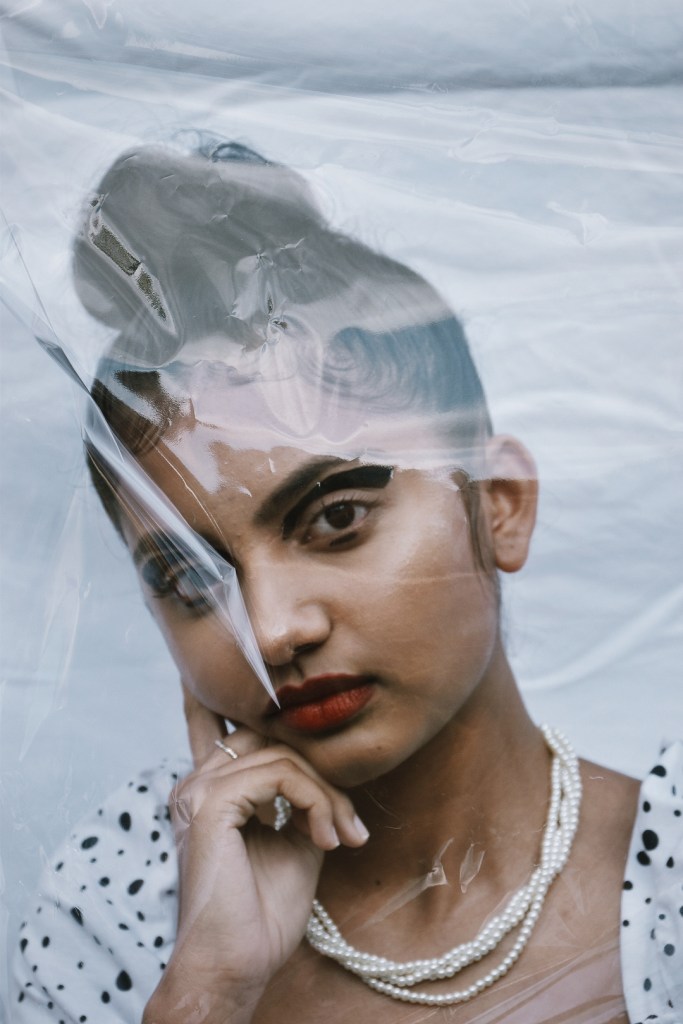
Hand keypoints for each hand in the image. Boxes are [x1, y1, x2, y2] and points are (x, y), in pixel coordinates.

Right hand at [144, 686, 368, 1023]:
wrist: (238, 965)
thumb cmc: (263, 914)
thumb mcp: (295, 841)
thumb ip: (304, 800)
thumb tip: (330, 773)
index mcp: (211, 789)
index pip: (241, 729)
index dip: (280, 727)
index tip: (322, 768)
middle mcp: (198, 782)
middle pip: (271, 736)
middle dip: (320, 771)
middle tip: (348, 821)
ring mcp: (200, 790)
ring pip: (282, 755)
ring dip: (326, 794)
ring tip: (341, 836)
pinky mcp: (211, 804)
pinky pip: (279, 775)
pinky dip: (315, 801)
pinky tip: (325, 838)